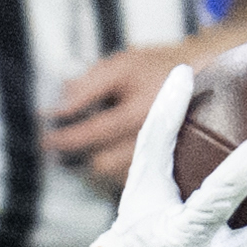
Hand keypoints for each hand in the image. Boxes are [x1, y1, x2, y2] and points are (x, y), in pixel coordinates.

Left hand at [50, 30, 239, 190]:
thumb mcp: (120, 65)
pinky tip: (105, 161)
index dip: (63, 139)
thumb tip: (55, 110)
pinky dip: (114, 174)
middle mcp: (154, 140)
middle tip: (56, 151)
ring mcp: (163, 158)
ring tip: (78, 155)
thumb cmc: (156, 68)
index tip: (42, 139)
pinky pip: (133, 182)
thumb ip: (86, 86)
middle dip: (77, 160)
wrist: (204, 75)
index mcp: (140, 113)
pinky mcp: (169, 170)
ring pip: (117, 179)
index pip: (92, 134)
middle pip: (102, 166)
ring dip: (94, 170)